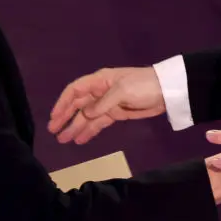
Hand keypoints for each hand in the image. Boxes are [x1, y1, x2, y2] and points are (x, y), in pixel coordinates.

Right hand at [48, 67, 164, 143]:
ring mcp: (107, 104)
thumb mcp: (123, 91)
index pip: (75, 91)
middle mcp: (99, 92)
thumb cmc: (143, 85)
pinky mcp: (116, 114)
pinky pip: (98, 123)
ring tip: (63, 140)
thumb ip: (103, 103)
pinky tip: (80, 140)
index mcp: (99, 81)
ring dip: (75, 127)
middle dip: (65, 118)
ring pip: (86, 116)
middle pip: (78, 105)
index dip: (63, 103)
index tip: (54, 117)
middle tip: (54, 132)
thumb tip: (86, 114)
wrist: (166, 92)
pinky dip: (89, 131)